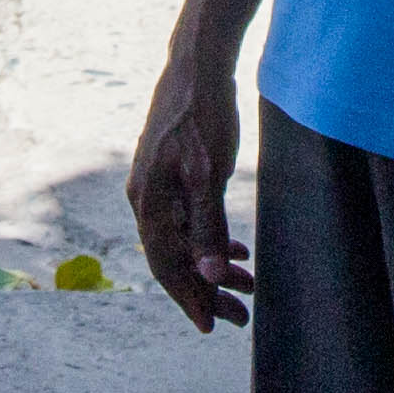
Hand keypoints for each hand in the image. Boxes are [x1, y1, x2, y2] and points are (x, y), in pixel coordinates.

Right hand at [128, 56, 251, 331]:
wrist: (197, 65)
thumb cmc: (204, 115)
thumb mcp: (210, 172)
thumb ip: (208, 225)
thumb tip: (208, 274)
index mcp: (150, 202)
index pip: (168, 266)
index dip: (190, 299)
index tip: (213, 327)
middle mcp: (145, 199)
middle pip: (175, 259)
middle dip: (208, 290)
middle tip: (241, 316)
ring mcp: (155, 186)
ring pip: (183, 241)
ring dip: (213, 266)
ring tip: (247, 284)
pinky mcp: (169, 174)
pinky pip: (186, 221)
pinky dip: (209, 240)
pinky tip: (235, 249)